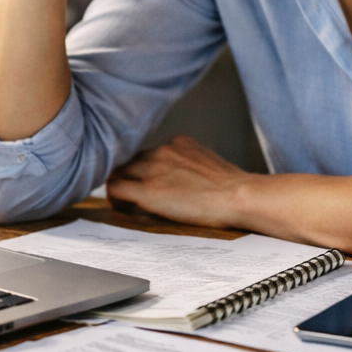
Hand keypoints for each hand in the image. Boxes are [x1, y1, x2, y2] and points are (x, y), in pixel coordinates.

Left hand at [106, 136, 252, 228]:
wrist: (238, 196)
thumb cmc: (232, 188)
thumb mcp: (208, 163)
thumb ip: (189, 164)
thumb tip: (183, 178)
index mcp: (178, 143)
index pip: (150, 152)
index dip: (143, 167)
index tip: (144, 179)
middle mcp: (162, 150)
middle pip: (131, 160)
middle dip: (129, 175)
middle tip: (129, 193)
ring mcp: (153, 169)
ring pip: (120, 172)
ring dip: (120, 185)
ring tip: (124, 203)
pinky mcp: (147, 190)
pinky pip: (116, 188)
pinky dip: (114, 198)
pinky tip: (120, 208)